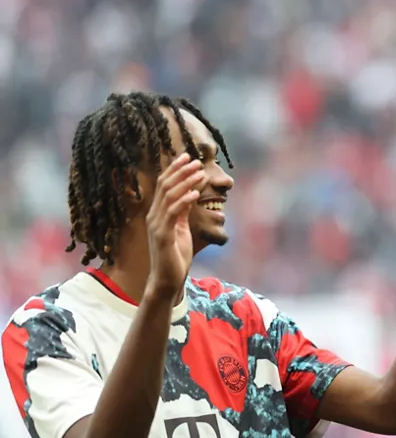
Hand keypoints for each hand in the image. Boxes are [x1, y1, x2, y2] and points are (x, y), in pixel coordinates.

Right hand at [145, 153, 204, 299]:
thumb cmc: (175, 256)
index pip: (163, 185)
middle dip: (180, 171)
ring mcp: (156, 225)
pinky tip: (196, 193)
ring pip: (169, 197)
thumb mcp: (180, 229)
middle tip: (195, 160)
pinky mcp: (162, 236)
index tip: (187, 157)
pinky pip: (172, 214)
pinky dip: (184, 201)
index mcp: (157, 213)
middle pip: (164, 186)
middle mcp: (153, 216)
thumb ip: (182, 212)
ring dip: (186, 183)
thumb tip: (190, 194)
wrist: (167, 280)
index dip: (174, 170)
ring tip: (200, 172)